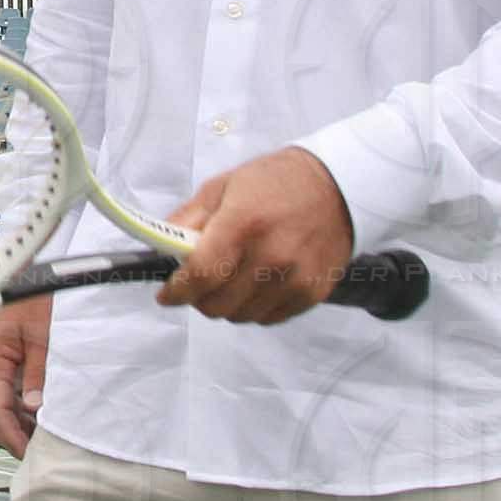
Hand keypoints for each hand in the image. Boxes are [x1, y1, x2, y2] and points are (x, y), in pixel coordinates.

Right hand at [0, 297, 47, 460]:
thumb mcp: (44, 336)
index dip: (10, 435)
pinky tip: (43, 422)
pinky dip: (24, 414)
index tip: (29, 453)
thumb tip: (34, 407)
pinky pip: (12, 398)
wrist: (37, 276)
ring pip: (2, 409)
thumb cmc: (38, 299)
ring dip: (19, 427)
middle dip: (13, 437)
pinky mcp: (11, 367)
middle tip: (40, 455)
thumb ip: (39, 371)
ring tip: (45, 443)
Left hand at [159, 147, 354, 325]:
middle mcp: (271, 256)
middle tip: (198, 282)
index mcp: (243, 224)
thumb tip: (162, 250)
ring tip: (229, 280)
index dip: (177, 292)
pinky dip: (254, 307)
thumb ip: (188, 220)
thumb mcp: (221, 187)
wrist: (338, 187)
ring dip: (227, 304)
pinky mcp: (314, 293)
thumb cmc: (275, 182)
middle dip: (198, 297)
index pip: (201, 275)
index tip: (166, 295)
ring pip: (241, 316)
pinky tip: (255, 285)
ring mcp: (296, 278)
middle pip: (218, 304)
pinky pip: (269, 318)